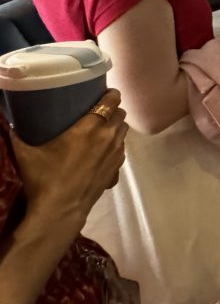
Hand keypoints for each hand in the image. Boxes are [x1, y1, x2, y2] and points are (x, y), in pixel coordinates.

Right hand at [10, 90, 127, 223]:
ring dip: (116, 127)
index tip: (104, 92)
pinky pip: (123, 149)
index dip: (110, 94)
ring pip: (124, 131)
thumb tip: (4, 119)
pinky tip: (103, 150)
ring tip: (102, 128)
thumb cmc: (43, 179)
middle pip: (120, 114)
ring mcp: (116, 154)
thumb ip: (14, 133)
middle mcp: (108, 137)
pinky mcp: (117, 169)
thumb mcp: (25, 153)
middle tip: (99, 110)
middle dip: (112, 109)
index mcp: (90, 127)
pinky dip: (117, 145)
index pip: (111, 101)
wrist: (60, 211)